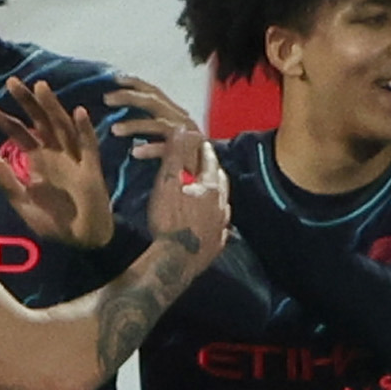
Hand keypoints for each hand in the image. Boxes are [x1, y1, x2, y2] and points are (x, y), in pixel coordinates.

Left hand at [0, 77, 111, 247]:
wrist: (81, 240)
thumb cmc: (54, 221)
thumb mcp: (24, 205)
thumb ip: (9, 184)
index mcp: (38, 159)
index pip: (19, 133)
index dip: (3, 120)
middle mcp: (56, 154)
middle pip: (41, 122)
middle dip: (27, 103)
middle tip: (11, 82)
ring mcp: (75, 159)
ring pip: (63, 127)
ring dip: (53, 108)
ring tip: (40, 88)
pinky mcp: (91, 171)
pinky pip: (89, 147)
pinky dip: (85, 130)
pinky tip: (78, 113)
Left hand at [104, 74, 201, 161]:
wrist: (206, 174)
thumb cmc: (178, 154)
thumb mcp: (161, 135)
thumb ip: (146, 124)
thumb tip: (115, 118)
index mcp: (172, 112)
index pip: (153, 92)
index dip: (135, 83)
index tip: (114, 79)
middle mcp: (179, 118)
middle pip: (154, 101)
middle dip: (129, 97)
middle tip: (106, 99)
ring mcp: (185, 134)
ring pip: (158, 124)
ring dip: (135, 125)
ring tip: (114, 130)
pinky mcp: (189, 152)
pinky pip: (167, 148)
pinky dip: (151, 149)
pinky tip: (135, 152)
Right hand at [144, 123, 230, 275]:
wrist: (176, 260)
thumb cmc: (169, 220)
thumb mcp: (168, 183)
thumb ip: (177, 155)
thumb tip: (184, 129)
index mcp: (210, 187)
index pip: (210, 162)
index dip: (205, 151)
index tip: (202, 144)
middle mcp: (221, 204)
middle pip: (221, 182)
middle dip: (214, 171)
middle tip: (207, 166)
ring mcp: (221, 225)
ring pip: (222, 204)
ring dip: (216, 196)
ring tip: (209, 194)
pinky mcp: (216, 244)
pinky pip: (220, 227)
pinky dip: (215, 221)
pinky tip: (210, 224)